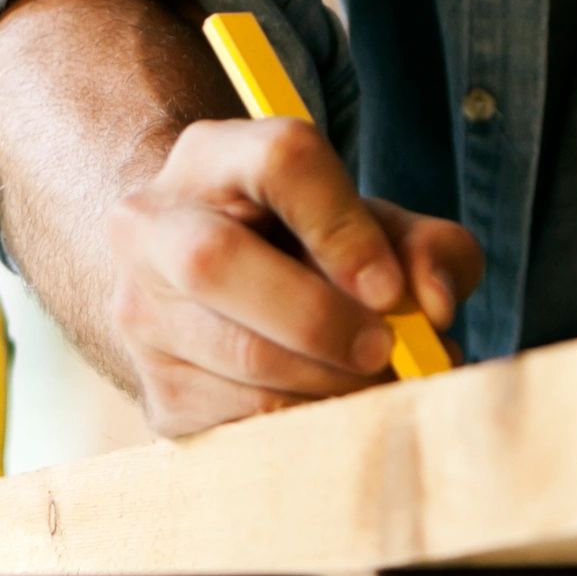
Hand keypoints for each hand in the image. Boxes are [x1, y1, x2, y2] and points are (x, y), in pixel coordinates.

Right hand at [104, 115, 483, 436]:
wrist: (214, 293)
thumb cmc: (308, 248)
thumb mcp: (371, 225)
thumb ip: (426, 247)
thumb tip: (436, 307)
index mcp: (213, 156)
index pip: (279, 161)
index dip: (343, 226)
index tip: (391, 289)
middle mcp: (151, 224)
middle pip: (216, 259)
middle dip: (317, 317)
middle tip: (383, 349)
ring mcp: (140, 312)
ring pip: (235, 354)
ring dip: (326, 381)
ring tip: (371, 380)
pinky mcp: (158, 391)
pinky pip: (238, 418)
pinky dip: (305, 420)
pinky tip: (330, 403)